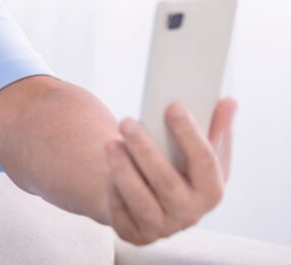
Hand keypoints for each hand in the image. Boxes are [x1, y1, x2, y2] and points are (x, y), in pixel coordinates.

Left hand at [104, 97, 236, 244]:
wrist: (148, 198)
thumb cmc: (177, 168)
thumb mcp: (200, 152)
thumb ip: (215, 128)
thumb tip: (229, 101)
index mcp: (212, 191)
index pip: (205, 161)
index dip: (190, 134)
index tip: (173, 107)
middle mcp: (190, 213)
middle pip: (167, 181)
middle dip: (145, 150)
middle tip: (127, 122)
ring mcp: (162, 227)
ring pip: (140, 200)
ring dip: (123, 169)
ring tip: (110, 144)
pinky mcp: (135, 234)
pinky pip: (120, 213)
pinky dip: (112, 190)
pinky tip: (107, 171)